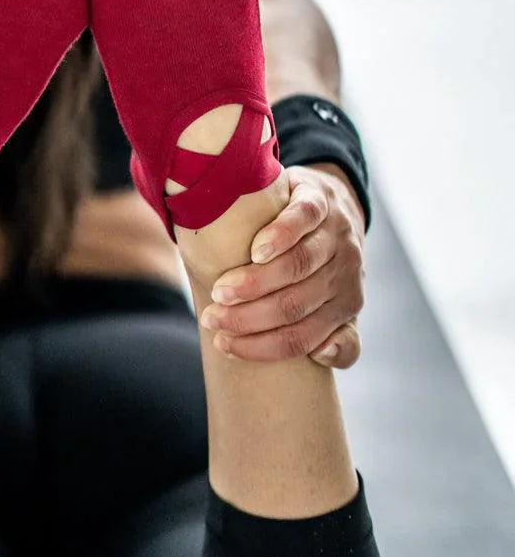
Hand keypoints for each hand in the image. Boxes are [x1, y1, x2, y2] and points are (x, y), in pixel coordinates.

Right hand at [200, 164, 364, 367]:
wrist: (333, 204)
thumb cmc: (322, 264)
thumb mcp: (335, 304)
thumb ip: (339, 341)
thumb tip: (321, 356)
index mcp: (345, 304)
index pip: (303, 337)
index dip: (260, 346)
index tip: (223, 344)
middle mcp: (344, 272)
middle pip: (294, 304)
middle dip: (247, 317)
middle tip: (211, 318)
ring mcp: (335, 234)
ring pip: (298, 266)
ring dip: (255, 283)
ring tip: (220, 291)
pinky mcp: (320, 200)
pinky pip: (305, 218)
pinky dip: (281, 236)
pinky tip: (257, 251)